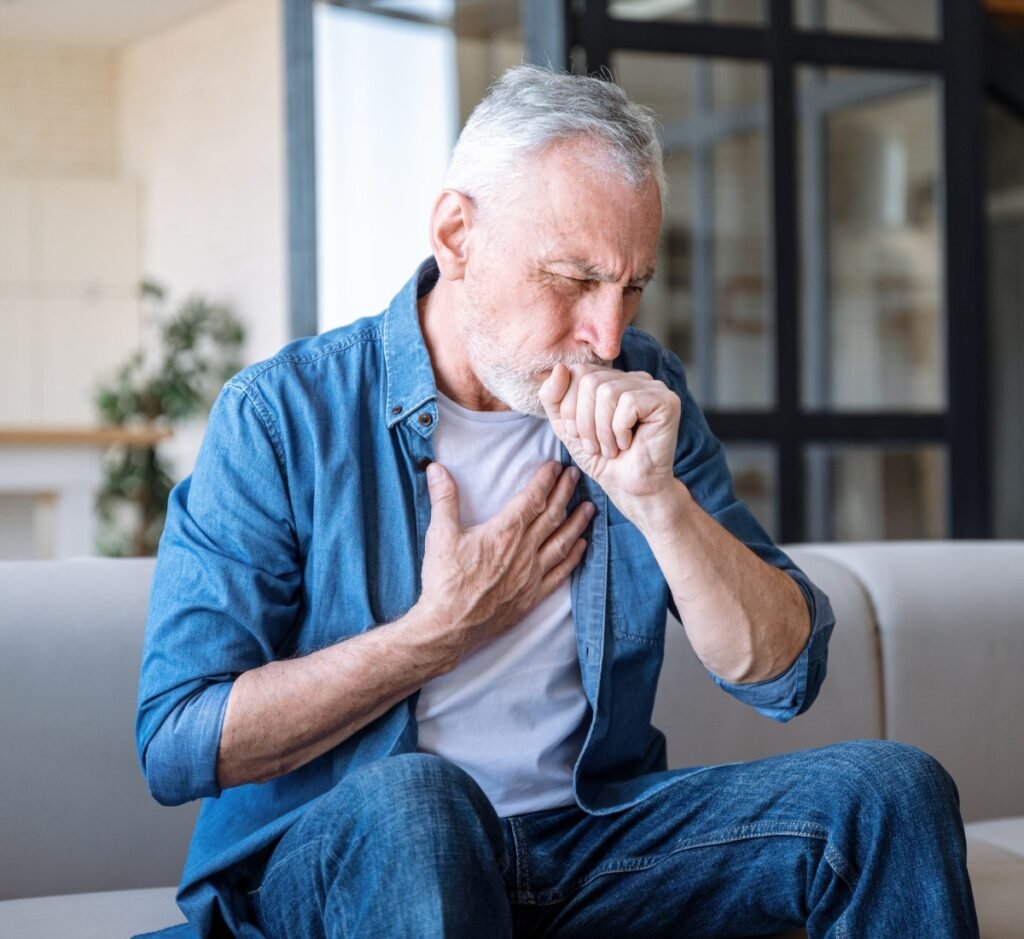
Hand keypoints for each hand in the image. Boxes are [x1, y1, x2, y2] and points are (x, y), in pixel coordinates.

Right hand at [417, 460, 593, 664]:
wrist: (449, 626)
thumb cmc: (444, 581)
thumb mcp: (440, 535)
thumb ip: (443, 499)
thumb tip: (436, 469)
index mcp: (504, 532)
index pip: (532, 499)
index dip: (546, 480)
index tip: (556, 466)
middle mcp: (524, 551)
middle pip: (552, 516)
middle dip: (566, 493)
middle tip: (576, 476)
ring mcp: (531, 575)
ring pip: (562, 543)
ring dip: (577, 523)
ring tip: (590, 507)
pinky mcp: (532, 596)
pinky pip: (560, 573)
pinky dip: (573, 557)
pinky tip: (581, 546)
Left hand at [539, 363, 680, 515]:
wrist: (629, 488)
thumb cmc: (601, 458)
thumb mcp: (565, 426)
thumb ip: (553, 397)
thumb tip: (559, 367)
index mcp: (610, 378)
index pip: (576, 371)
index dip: (569, 407)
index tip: (578, 435)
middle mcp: (632, 377)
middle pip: (590, 381)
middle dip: (584, 421)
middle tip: (595, 446)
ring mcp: (652, 386)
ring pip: (608, 392)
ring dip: (602, 430)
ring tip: (610, 448)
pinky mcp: (666, 401)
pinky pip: (629, 403)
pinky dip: (620, 430)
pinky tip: (628, 444)